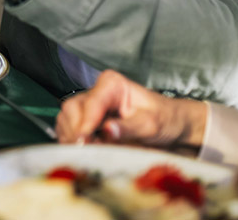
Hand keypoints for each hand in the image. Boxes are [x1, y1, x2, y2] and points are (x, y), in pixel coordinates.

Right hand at [56, 70, 207, 150]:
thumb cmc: (164, 120)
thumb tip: (107, 131)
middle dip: (76, 132)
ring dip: (72, 137)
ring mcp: (89, 104)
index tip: (83, 142)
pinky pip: (68, 127)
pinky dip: (71, 139)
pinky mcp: (86, 118)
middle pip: (72, 109)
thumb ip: (129, 128)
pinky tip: (84, 149)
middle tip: (85, 152)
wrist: (170, 124)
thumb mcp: (152, 125)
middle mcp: (97, 91)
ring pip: (66, 118)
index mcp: (112, 84)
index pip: (91, 103)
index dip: (85, 124)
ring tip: (88, 152)